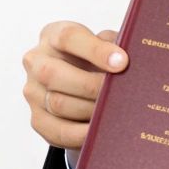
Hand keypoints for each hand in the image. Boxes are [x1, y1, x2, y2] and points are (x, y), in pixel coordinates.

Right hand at [20, 21, 126, 149]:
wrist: (80, 83)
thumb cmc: (95, 60)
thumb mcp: (105, 44)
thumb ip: (115, 45)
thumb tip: (135, 57)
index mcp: (53, 35)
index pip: (68, 38)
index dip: (95, 50)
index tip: (122, 62)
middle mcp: (36, 61)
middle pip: (52, 73)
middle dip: (90, 86)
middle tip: (118, 93)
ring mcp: (33, 91)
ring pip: (57, 103)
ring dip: (89, 110)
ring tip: (114, 112)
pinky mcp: (38, 119)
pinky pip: (57, 130)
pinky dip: (81, 133)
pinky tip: (100, 130)